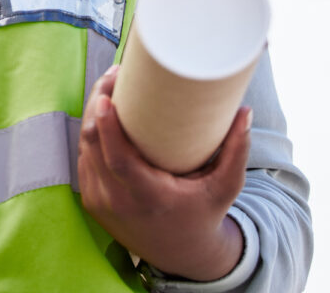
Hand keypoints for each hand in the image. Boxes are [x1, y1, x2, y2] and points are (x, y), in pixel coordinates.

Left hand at [78, 65, 250, 281]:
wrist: (182, 255)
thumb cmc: (204, 214)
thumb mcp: (224, 188)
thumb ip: (236, 152)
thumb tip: (245, 111)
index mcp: (149, 198)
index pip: (118, 160)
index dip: (107, 126)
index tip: (106, 97)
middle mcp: (118, 202)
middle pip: (94, 144)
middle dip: (98, 104)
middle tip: (114, 76)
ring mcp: (101, 203)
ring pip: (85, 148)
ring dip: (92, 116)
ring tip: (109, 88)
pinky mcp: (92, 201)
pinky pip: (84, 159)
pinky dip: (91, 135)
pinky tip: (101, 114)